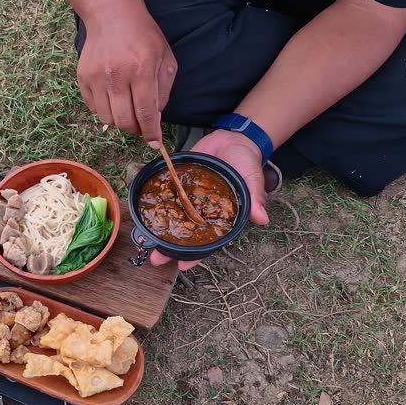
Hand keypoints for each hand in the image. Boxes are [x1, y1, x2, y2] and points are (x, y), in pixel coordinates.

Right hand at [77, 6, 176, 147]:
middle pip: (124, 121)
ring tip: (127, 109)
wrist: (112, 14)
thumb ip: (163, 90)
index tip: (154, 143)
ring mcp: (96, 77)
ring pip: (107, 119)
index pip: (145, 113)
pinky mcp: (83, 78)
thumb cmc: (143, 36)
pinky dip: (105, 110)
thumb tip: (155, 118)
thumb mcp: (165, 58)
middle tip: (141, 124)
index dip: (150, 132)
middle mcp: (116, 75)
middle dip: (135, 129)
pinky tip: (114, 98)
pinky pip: (94, 108)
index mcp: (141, 70)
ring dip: (120, 121)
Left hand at [150, 130, 269, 269]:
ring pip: (172, 217)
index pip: (207, 242)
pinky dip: (155, 204)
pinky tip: (142, 212)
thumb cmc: (246, 163)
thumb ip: (255, 199)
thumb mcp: (252, 180)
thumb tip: (262, 219)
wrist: (232, 137)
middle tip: (155, 258)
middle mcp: (201, 211)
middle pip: (184, 235)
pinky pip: (165, 195)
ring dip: (158, 229)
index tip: (181, 267)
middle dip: (169, 248)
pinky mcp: (178, 183)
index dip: (195, 256)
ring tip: (144, 240)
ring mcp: (188, 198)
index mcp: (220, 217)